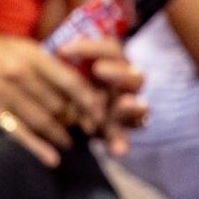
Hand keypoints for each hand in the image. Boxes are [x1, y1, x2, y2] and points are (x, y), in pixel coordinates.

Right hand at [0, 25, 107, 167]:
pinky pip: (18, 132)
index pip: (69, 81)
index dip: (88, 101)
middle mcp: (19, 74)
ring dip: (60, 136)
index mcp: (28, 54)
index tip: (100, 113)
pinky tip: (51, 159)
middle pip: (59, 105)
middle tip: (84, 130)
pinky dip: (37, 148)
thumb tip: (68, 78)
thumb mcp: (12, 44)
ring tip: (68, 142)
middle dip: (75, 121)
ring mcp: (3, 93)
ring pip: (43, 121)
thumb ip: (39, 60)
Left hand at [55, 35, 148, 157]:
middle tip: (99, 70)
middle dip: (119, 73)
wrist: (59, 107)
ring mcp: (125, 111)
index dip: (90, 47)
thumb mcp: (60, 67)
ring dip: (132, 106)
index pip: (111, 50)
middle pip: (135, 77)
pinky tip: (117, 151)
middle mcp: (125, 86)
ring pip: (139, 107)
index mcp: (113, 63)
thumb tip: (59, 51)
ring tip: (124, 104)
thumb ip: (64, 60)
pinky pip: (124, 139)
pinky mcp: (117, 132)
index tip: (62, 49)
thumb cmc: (61, 79)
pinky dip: (121, 144)